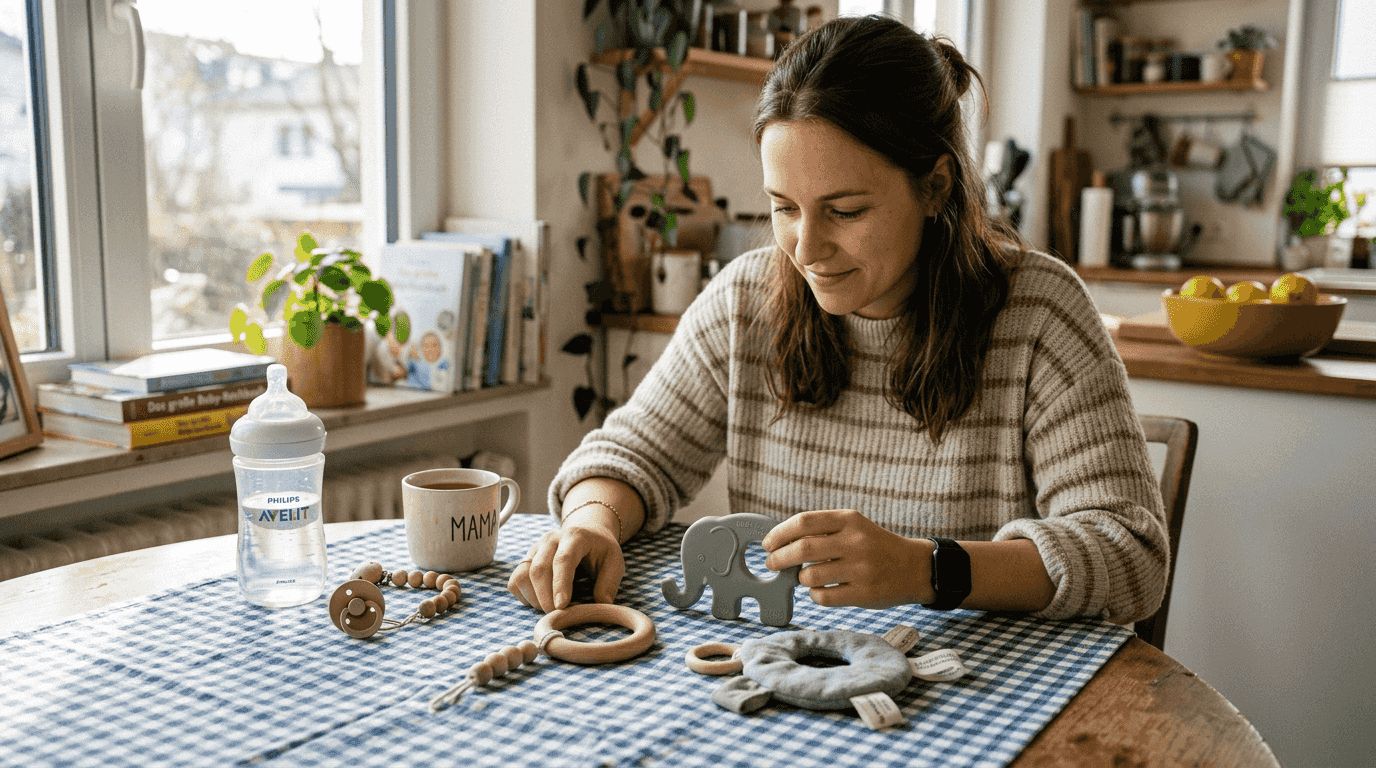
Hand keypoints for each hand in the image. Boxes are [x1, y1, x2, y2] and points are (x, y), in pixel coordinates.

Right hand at [507, 518, 623, 611]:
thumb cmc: (601, 551)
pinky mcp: (525, 559)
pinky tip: (543, 600)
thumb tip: (600, 606)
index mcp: (575, 536)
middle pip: (539, 569)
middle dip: (547, 598)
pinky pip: (516, 581)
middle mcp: (550, 539)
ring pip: (523, 575)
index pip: (563, 559)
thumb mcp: (615, 562)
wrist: (587, 533)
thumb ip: (608, 583)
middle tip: (560, 615)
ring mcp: (535, 548)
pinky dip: (525, 596)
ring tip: (553, 607)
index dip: (561, 584)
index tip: (562, 606)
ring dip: (535, 599)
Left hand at [761, 509, 930, 608]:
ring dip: (801, 579)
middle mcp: (855, 541)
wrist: (914, 567)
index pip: (803, 522)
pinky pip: (823, 597)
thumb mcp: (854, 526)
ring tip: (805, 577)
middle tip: (772, 563)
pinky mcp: (864, 593)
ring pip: (810, 576)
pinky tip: (820, 590)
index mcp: (849, 519)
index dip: (779, 534)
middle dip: (779, 558)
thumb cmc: (874, 545)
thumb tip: (780, 542)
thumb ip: (822, 530)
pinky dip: (815, 595)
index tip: (767, 544)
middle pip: (802, 549)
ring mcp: (861, 568)